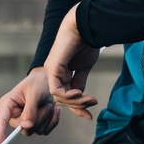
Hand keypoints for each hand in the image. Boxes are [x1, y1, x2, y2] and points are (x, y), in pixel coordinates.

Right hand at [0, 68, 60, 143]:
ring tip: (50, 104)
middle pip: (23, 129)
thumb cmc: (38, 83)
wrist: (49, 81)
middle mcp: (14, 115)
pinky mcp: (35, 124)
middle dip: (39, 118)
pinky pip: (44, 131)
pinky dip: (52, 121)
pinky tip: (54, 109)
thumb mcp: (34, 93)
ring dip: (47, 118)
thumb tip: (26, 126)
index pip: (1, 121)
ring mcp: (24, 121)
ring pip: (35, 131)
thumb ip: (30, 110)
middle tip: (48, 105)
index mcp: (7, 104)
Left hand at [44, 7, 99, 121]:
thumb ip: (80, 81)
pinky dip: (67, 95)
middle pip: (62, 98)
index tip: (89, 115)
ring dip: (76, 101)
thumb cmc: (85, 43)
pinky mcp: (52, 68)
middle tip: (92, 104)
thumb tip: (79, 97)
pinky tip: (79, 93)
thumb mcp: (84, 67)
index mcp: (62, 72)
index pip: (66, 95)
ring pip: (59, 96)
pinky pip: (56, 89)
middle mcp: (54, 73)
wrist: (84, 27)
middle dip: (78, 105)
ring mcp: (51, 71)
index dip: (77, 106)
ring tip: (89, 99)